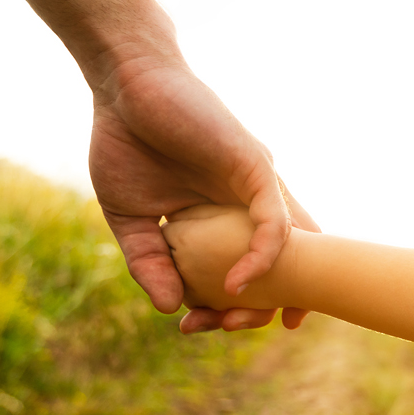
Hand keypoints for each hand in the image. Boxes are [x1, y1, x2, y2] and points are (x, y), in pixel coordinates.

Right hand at [89, 56, 318, 322]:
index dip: (238, 305)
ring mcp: (258, 185)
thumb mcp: (130, 218)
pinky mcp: (256, 166)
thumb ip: (150, 262)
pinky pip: (275, 220)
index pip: (251, 270)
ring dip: (273, 290)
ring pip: (290, 248)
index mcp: (225, 216)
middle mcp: (251, 203)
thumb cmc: (126, 143)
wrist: (123, 85)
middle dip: (264, 307)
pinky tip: (237, 282)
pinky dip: (264, 254)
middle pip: (282, 266)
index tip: (205, 327)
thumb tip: (170, 309)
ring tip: (240, 319)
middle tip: (227, 329)